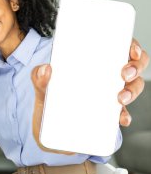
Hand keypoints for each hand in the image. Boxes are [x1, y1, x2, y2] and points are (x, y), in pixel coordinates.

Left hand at [31, 39, 149, 141]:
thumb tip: (46, 69)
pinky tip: (122, 119)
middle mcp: (105, 76)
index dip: (132, 47)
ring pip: (132, 88)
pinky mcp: (107, 114)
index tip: (131, 51)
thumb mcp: (41, 86)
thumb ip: (39, 77)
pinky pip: (123, 113)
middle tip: (124, 74)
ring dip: (132, 91)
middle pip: (132, 67)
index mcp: (93, 62)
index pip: (119, 48)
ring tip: (120, 98)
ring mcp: (108, 95)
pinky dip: (125, 115)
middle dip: (135, 68)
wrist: (46, 126)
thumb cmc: (48, 97)